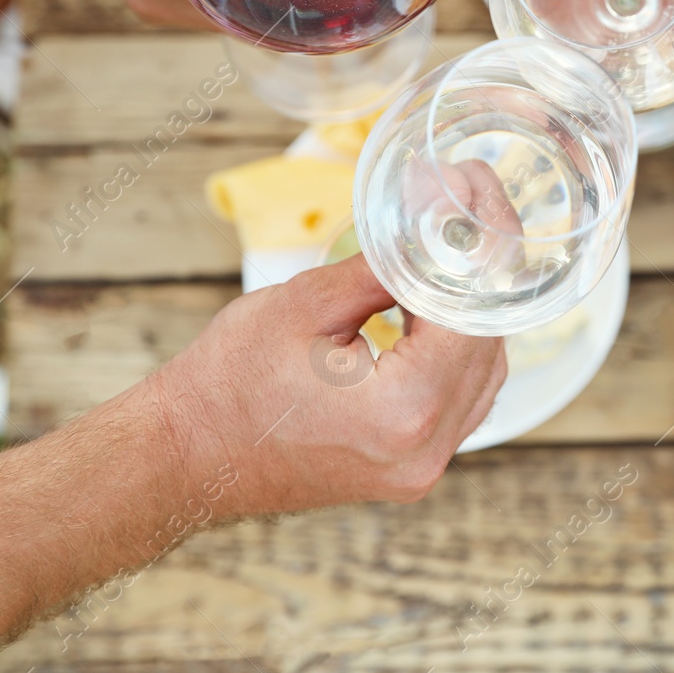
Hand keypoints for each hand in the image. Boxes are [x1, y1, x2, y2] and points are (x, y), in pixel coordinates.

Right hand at [151, 254, 505, 515]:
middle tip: (454, 221)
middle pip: (486, 345)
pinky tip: (428, 314)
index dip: (478, 251)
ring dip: (467, 316)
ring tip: (436, 262)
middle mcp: (426, 451)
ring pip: (481, 374)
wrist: (187, 457)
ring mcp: (423, 469)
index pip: (474, 315)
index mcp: (404, 411)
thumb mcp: (304, 304)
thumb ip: (384, 267)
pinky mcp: (412, 469)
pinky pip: (460, 403)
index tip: (468, 202)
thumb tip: (434, 227)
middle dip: (473, 279)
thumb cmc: (227, 384)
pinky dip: (453, 354)